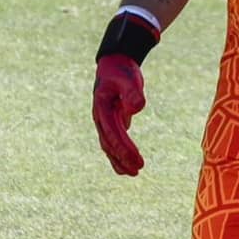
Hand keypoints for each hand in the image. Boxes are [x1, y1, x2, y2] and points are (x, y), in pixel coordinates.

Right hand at [93, 55, 146, 174]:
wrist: (114, 64)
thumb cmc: (121, 71)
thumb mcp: (128, 78)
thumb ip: (132, 92)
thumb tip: (136, 109)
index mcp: (101, 108)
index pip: (112, 132)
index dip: (123, 148)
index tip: (136, 160)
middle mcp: (100, 118)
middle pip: (109, 143)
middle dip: (123, 158)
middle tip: (138, 170)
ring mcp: (105, 122)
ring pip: (109, 146)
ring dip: (119, 160)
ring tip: (134, 173)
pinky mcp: (112, 123)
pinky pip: (113, 143)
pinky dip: (119, 155)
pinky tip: (127, 167)